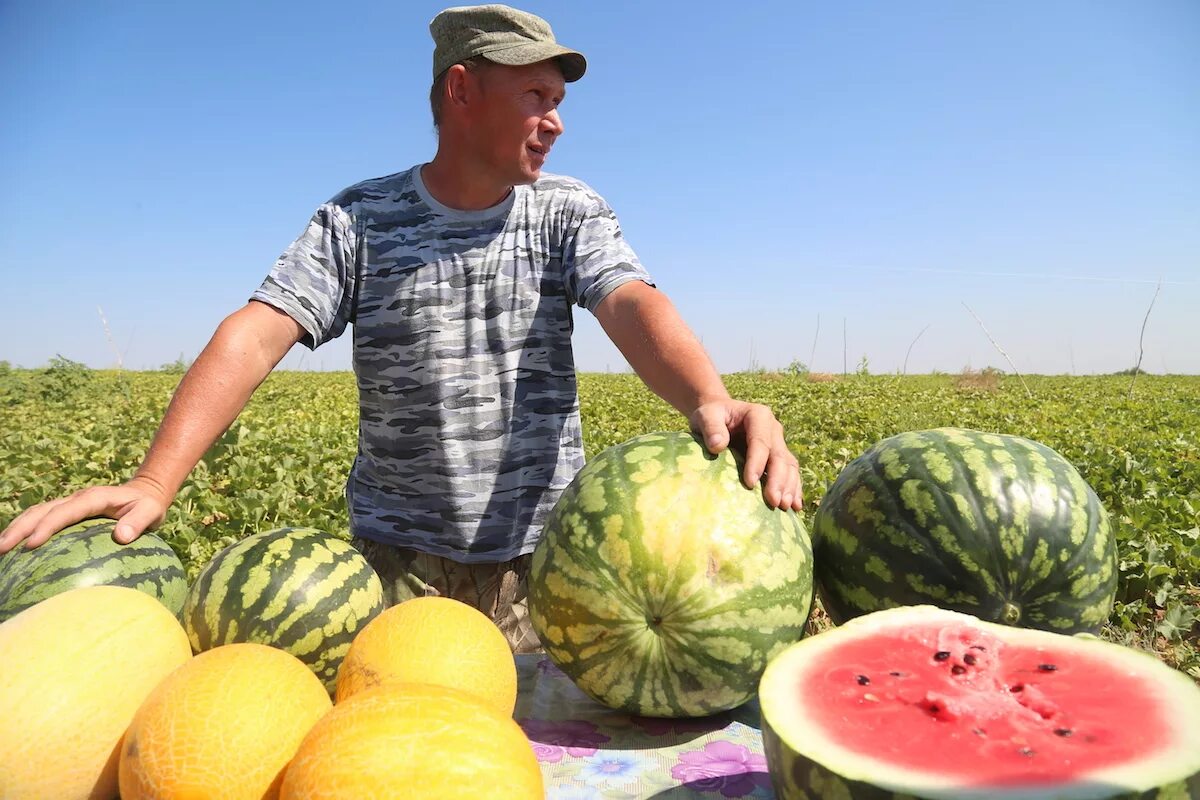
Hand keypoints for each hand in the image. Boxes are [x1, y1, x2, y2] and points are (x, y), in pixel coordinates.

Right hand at [0, 477, 171, 553]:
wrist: (145, 494)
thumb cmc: (147, 506)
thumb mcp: (150, 512)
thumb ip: (138, 523)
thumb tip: (121, 537)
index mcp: (94, 498)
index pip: (66, 512)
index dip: (48, 526)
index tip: (32, 544)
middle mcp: (77, 498)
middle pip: (42, 511)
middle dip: (20, 528)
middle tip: (2, 549)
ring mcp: (69, 505)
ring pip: (36, 514)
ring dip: (17, 529)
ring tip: (0, 549)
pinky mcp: (66, 512)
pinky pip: (41, 520)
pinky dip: (25, 530)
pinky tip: (14, 549)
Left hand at [689, 401, 802, 511]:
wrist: (719, 417)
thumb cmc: (711, 416)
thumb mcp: (706, 415)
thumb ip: (711, 427)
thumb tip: (717, 445)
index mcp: (758, 416)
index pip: (760, 441)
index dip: (757, 462)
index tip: (749, 482)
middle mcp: (773, 429)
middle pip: (779, 456)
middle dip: (778, 480)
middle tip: (773, 501)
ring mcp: (778, 443)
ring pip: (789, 465)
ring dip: (789, 486)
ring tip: (784, 506)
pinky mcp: (778, 456)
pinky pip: (790, 472)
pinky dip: (793, 488)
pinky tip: (794, 506)